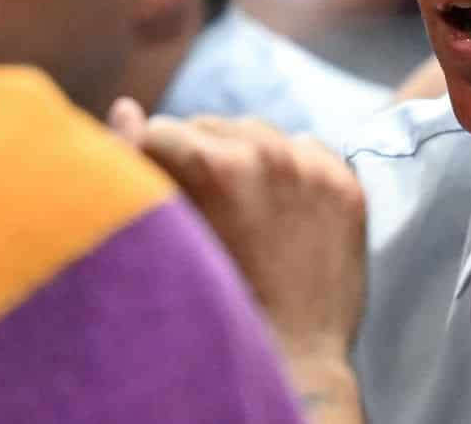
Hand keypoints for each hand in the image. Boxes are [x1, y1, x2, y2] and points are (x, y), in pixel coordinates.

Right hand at [108, 98, 367, 366]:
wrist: (291, 362)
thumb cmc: (211, 303)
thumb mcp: (165, 235)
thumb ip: (135, 163)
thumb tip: (125, 107)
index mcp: (211, 164)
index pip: (162, 132)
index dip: (150, 162)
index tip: (156, 190)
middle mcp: (265, 154)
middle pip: (209, 126)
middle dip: (198, 157)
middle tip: (200, 205)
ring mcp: (312, 168)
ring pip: (257, 132)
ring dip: (243, 157)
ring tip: (239, 205)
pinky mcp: (345, 185)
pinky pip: (305, 147)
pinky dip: (290, 168)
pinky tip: (278, 208)